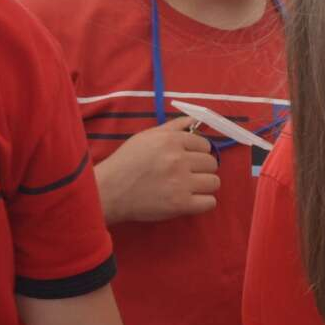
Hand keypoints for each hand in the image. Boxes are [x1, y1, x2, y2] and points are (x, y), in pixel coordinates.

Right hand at [96, 118, 218, 223]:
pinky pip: (210, 202)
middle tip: (187, 174)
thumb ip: (174, 127)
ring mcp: (181, 183)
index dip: (198, 152)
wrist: (109, 190)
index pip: (205, 145)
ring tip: (189, 187)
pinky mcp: (181, 204)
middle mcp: (179, 160)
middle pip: (212, 163)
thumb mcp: (147, 136)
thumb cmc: (127, 161)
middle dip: (202, 168)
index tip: (187, 159)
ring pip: (214, 182)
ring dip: (204, 185)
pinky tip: (191, 200)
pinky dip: (203, 202)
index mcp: (172, 141)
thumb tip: (197, 120)